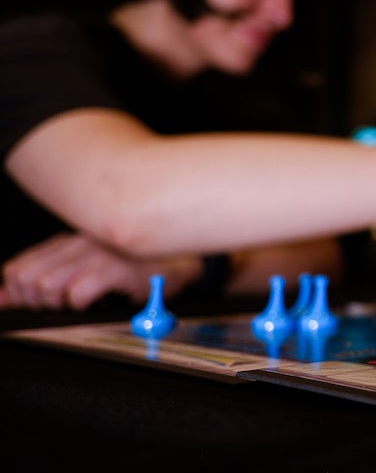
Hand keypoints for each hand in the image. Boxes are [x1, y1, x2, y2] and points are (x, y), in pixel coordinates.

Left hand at [0, 233, 200, 310]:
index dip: (18, 294)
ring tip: (77, 306)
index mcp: (70, 242)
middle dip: (35, 301)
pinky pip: (78, 292)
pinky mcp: (117, 269)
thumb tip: (2, 299)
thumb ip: (44, 279)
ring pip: (47, 285)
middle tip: (58, 307)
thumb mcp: (86, 269)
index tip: (35, 304)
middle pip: (26, 278)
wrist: (181, 263)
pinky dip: (80, 304)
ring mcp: (99, 254)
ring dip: (57, 304)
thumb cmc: (135, 269)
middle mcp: (80, 244)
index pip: (17, 268)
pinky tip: (94, 303)